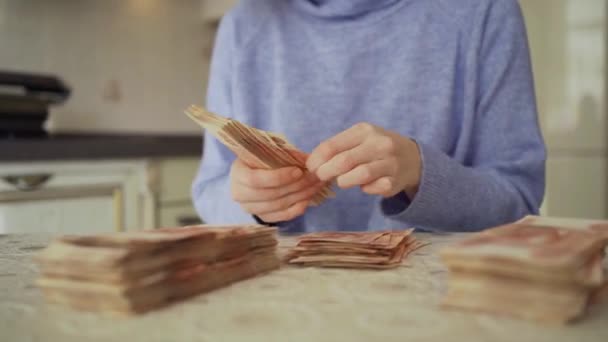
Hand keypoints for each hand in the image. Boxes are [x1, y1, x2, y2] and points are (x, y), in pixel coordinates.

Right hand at [230, 159, 323, 221]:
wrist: (254, 173)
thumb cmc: (262, 158)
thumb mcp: (269, 151)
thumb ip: (284, 154)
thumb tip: (307, 160)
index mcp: (238, 173)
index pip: (256, 180)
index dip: (278, 177)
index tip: (298, 171)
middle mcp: (240, 194)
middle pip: (270, 194)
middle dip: (296, 185)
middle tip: (314, 177)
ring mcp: (250, 208)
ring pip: (278, 205)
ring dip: (300, 195)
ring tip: (316, 185)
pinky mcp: (262, 217)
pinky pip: (281, 216)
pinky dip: (297, 209)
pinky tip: (308, 199)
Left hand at [306, 123, 421, 197]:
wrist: (412, 158)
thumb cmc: (375, 149)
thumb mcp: (358, 140)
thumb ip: (336, 148)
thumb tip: (310, 164)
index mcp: (364, 130)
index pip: (333, 145)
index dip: (317, 159)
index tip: (310, 167)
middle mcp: (380, 144)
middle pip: (344, 161)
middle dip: (326, 172)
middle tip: (321, 177)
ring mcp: (390, 162)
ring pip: (360, 175)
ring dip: (344, 181)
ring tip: (341, 181)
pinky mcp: (395, 181)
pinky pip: (373, 189)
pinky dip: (365, 189)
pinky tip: (364, 186)